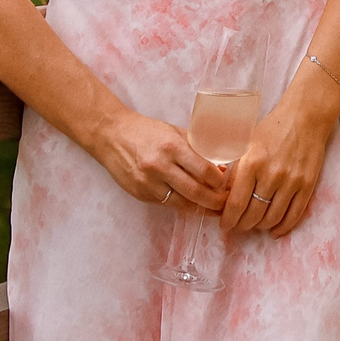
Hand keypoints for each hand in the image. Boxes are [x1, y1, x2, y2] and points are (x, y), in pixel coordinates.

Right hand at [86, 108, 227, 213]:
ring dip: (201, 209)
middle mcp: (160, 167)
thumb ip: (196, 149)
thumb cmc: (147, 131)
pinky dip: (181, 205)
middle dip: (215, 202)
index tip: (228, 183)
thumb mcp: (174, 132)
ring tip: (214, 209)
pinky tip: (192, 205)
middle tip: (227, 204)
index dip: (220, 181)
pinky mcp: (140, 194)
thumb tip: (220, 167)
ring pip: (182, 204)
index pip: (204, 170)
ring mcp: (149, 183)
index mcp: (172, 147)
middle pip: (195, 192)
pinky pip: (167, 204)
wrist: (112, 136)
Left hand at [220, 72, 339, 236]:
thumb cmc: (272, 128)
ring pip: (272, 218)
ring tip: (255, 225)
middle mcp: (271, 175)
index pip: (235, 204)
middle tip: (238, 226)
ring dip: (260, 226)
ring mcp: (291, 181)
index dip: (228, 220)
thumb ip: (234, 168)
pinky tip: (274, 230)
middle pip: (253, 215)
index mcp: (251, 163)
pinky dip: (282, 228)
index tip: (224, 225)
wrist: (305, 116)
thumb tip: (221, 195)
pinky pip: (294, 216)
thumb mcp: (246, 144)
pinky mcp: (308, 185)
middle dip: (242, 225)